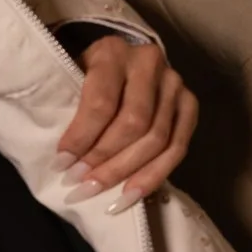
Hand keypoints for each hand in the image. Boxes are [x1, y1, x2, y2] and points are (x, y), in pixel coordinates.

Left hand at [58, 34, 196, 206]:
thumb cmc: (87, 72)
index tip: (62, 165)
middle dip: (106, 161)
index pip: (101, 103)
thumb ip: (69, 108)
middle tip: (82, 186)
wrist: (121, 58)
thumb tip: (63, 161)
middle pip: (134, 123)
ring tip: (104, 198)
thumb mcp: (71, 77)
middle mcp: (149, 63)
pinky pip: (177, 148)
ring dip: (129, 173)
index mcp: (113, 52)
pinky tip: (131, 194)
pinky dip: (154, 175)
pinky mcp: (189, 104)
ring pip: (158, 139)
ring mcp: (175, 83)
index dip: (82, 138)